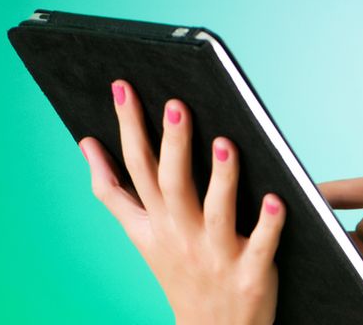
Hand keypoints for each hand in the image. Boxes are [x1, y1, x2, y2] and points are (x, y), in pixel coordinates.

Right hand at [79, 79, 284, 324]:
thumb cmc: (181, 270)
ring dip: (221, 178)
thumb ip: (116, 193)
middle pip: (172, 184)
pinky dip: (268, 224)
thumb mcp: (141, 235)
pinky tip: (274, 198)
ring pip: (216, 212)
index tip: (124, 87)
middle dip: (172, 145)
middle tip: (176, 105)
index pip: (137, 168)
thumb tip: (87, 146)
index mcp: (155, 222)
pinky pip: (261, 246)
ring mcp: (216, 255)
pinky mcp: (251, 274)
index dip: (128, 127)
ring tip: (224, 143)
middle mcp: (181, 235)